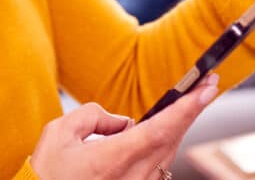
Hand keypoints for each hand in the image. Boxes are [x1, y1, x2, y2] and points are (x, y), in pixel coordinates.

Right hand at [30, 74, 219, 178]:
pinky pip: (158, 165)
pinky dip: (163, 144)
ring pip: (168, 152)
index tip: (207, 88)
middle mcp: (131, 179)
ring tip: (188, 101)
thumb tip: (122, 121)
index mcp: (112, 160)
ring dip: (178, 126)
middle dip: (191, 110)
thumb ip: (93, 115)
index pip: (160, 129)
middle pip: (171, 139)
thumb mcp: (59, 133)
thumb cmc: (47, 173)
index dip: (187, 108)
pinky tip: (164, 128)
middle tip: (207, 85)